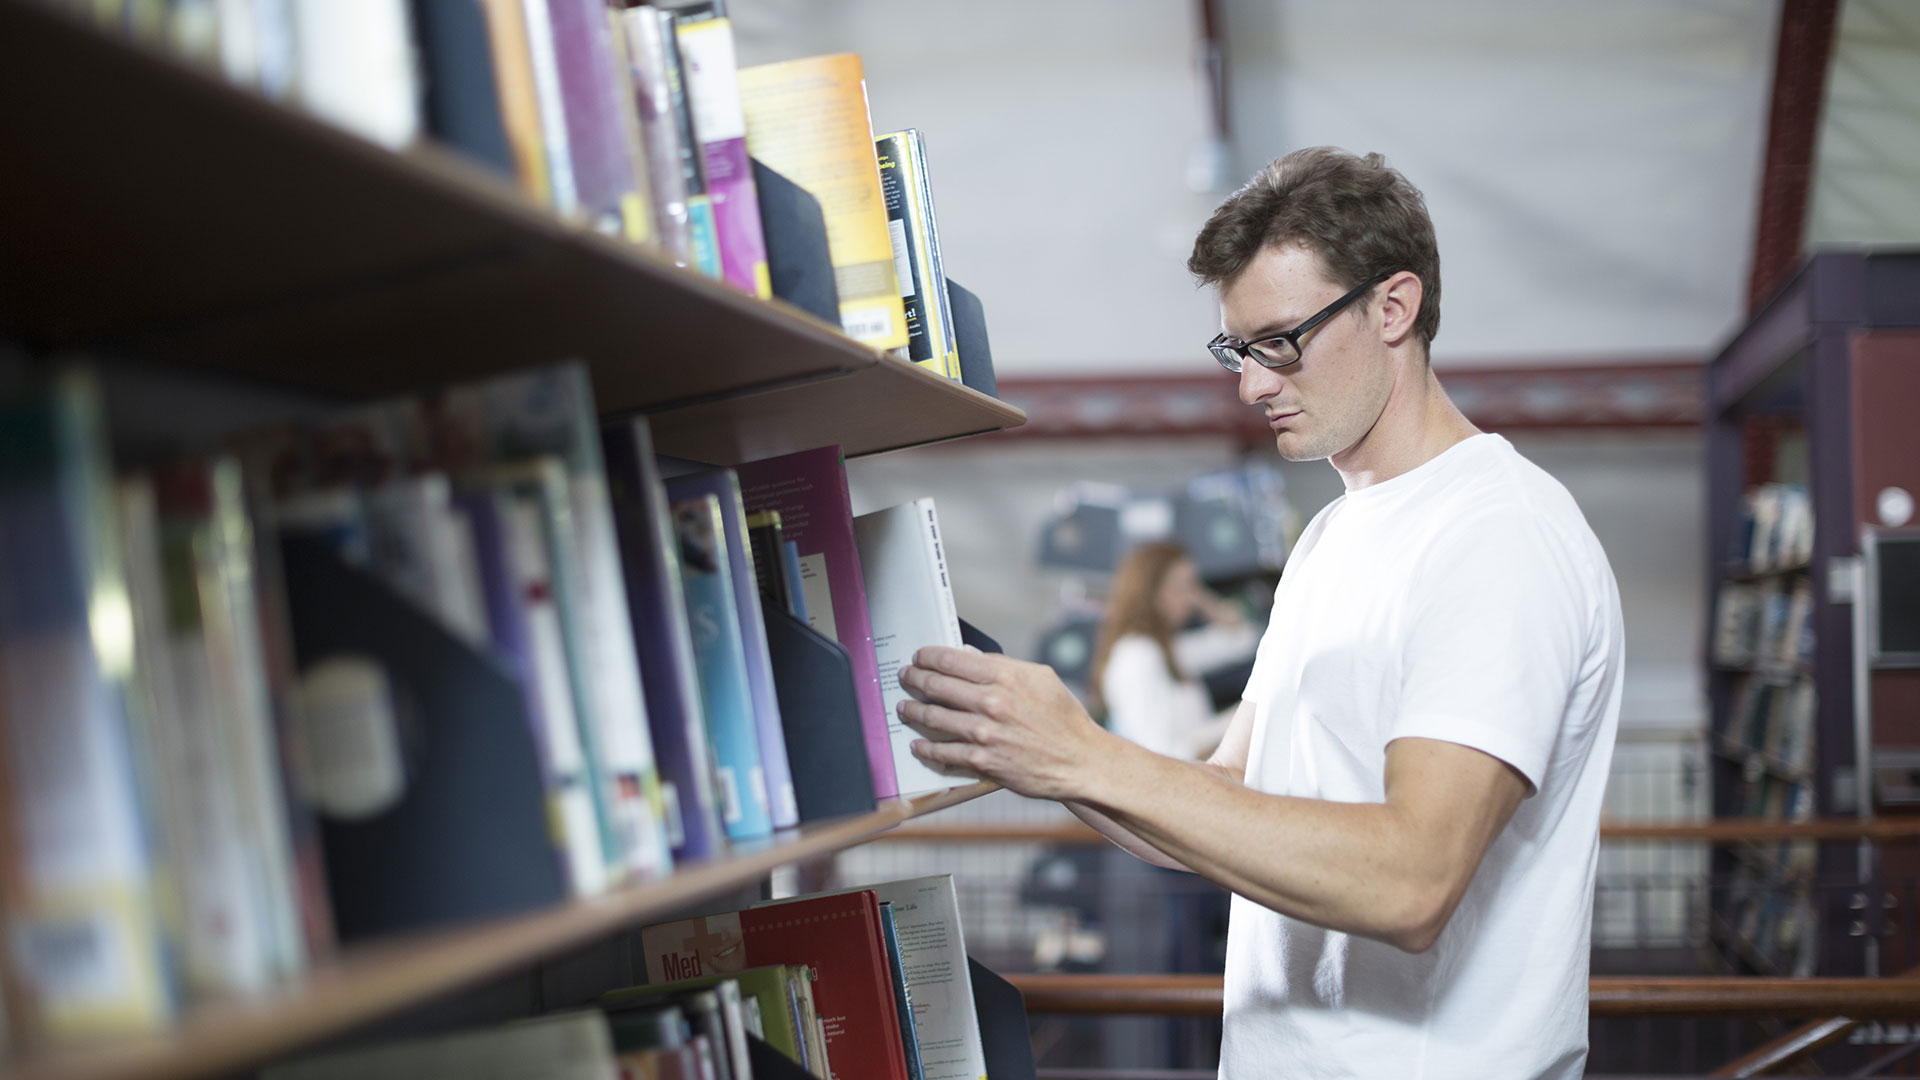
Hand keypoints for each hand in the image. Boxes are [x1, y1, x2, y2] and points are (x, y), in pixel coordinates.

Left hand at [897, 646, 1113, 801]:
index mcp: (1005, 676)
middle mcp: (991, 702)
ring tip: (904, 708)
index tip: (919, 657)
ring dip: (912, 712)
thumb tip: (968, 656)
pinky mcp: (983, 762)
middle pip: (936, 685)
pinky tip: (918, 744)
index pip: (951, 660)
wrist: (1080, 761)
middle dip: (914, 679)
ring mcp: (985, 734)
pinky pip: (943, 753)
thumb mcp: (1041, 678)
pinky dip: (925, 748)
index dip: (927, 656)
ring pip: (933, 718)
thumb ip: (1003, 665)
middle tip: (905, 677)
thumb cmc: (1064, 718)